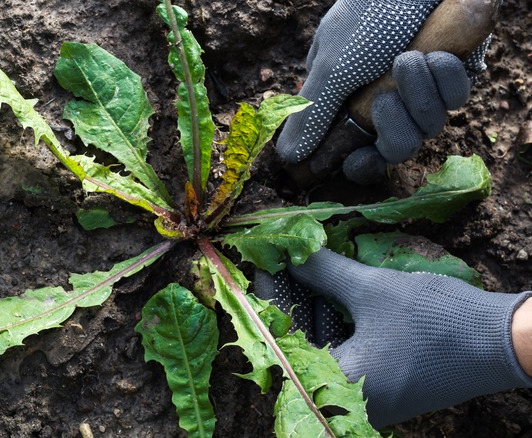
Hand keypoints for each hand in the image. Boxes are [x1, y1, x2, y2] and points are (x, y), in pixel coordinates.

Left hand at [255, 249, 531, 427]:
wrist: (505, 344)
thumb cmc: (438, 321)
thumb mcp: (373, 290)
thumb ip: (324, 273)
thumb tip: (290, 253)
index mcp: (338, 385)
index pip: (281, 340)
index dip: (266, 297)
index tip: (259, 263)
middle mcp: (347, 400)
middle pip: (298, 345)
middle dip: (288, 299)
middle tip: (278, 260)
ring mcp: (366, 397)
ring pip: (321, 347)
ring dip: (311, 308)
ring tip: (300, 267)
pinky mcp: (382, 387)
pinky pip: (344, 353)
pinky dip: (334, 322)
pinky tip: (328, 290)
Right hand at [275, 0, 485, 183]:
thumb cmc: (368, 15)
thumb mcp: (332, 68)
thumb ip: (312, 116)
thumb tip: (287, 157)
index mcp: (347, 101)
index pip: (355, 150)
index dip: (361, 161)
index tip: (360, 160)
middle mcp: (384, 98)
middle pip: (396, 146)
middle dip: (393, 125)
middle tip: (383, 99)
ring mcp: (420, 87)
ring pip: (429, 124)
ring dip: (419, 91)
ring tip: (409, 57)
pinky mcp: (453, 73)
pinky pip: (456, 96)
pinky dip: (445, 76)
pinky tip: (435, 52)